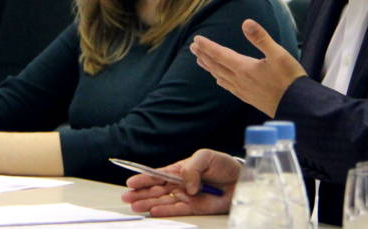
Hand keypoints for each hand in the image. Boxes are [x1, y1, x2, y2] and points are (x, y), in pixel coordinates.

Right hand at [121, 149, 239, 216]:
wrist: (240, 179)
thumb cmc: (222, 165)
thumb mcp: (206, 157)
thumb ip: (192, 167)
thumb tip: (186, 185)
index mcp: (179, 170)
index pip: (158, 174)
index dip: (144, 178)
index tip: (131, 182)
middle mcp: (179, 184)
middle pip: (156, 189)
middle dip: (140, 193)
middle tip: (127, 197)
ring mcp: (185, 196)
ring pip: (162, 201)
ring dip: (148, 203)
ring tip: (135, 206)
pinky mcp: (194, 208)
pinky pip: (176, 210)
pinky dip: (164, 211)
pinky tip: (152, 211)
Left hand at [190, 19, 306, 116]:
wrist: (298, 106)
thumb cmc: (290, 79)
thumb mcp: (278, 54)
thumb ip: (261, 38)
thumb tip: (246, 23)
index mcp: (245, 68)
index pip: (220, 54)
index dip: (207, 46)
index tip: (196, 40)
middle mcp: (240, 80)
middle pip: (217, 66)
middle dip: (204, 55)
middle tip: (193, 48)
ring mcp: (244, 91)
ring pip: (221, 77)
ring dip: (210, 68)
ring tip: (201, 62)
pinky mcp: (250, 98)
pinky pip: (229, 88)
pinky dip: (221, 81)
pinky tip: (220, 80)